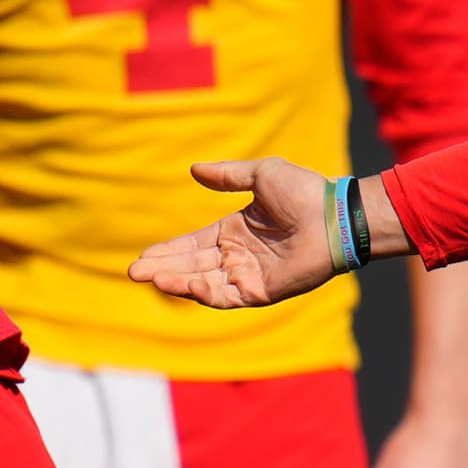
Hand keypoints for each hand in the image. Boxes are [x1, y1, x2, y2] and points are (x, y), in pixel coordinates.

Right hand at [129, 159, 341, 308]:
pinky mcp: (262, 291)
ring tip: (151, 278)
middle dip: (162, 270)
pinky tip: (186, 284)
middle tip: (134, 272)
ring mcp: (249, 275)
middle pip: (191, 266)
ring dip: (176, 282)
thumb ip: (227, 176)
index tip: (143, 257)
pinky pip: (227, 297)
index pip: (192, 245)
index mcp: (234, 231)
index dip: (167, 251)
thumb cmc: (304, 192)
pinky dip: (205, 293)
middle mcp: (238, 256)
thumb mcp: (261, 175)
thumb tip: (193, 170)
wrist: (334, 216)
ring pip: (203, 284)